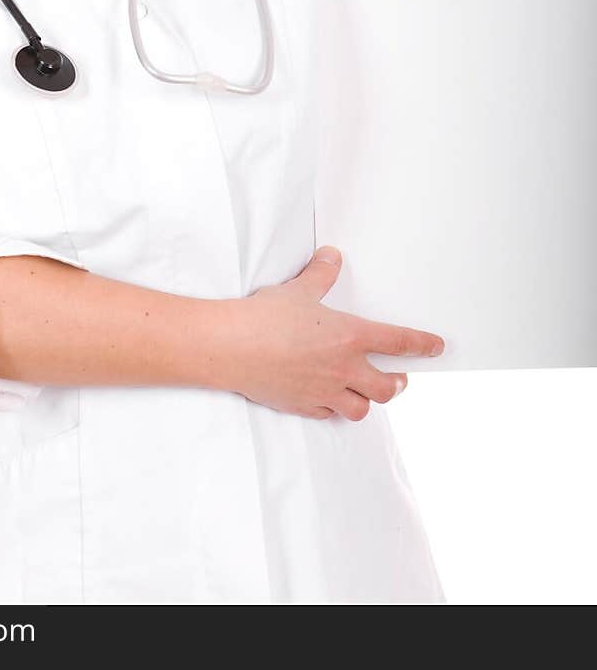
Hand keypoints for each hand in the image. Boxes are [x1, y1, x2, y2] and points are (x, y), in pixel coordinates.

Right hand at [230, 246, 444, 420]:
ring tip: (365, 392)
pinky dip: (334, 408)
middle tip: (399, 377)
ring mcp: (324, 391)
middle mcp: (344, 368)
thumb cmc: (266, 317)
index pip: (398, 342)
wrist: (233, 347)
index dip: (422, 345)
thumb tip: (332, 256)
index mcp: (350, 337)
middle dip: (397, 383)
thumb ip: (321, 275)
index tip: (436, 347)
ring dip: (367, 400)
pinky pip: (329, 413)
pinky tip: (329, 400)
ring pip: (361, 408)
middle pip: (387, 387)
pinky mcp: (303, 406)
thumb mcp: (298, 289)